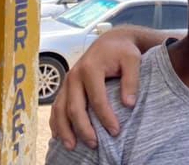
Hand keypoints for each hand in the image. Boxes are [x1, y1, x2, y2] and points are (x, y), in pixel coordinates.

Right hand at [50, 31, 143, 149]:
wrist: (111, 41)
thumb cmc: (123, 52)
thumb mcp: (132, 60)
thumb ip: (131, 81)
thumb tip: (128, 104)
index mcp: (90, 68)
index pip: (97, 99)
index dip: (105, 117)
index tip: (115, 131)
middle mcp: (74, 75)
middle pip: (74, 107)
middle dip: (83, 128)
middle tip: (94, 145)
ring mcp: (67, 82)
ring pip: (60, 109)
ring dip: (64, 129)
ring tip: (72, 147)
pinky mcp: (65, 87)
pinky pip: (56, 107)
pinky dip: (56, 122)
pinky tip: (60, 136)